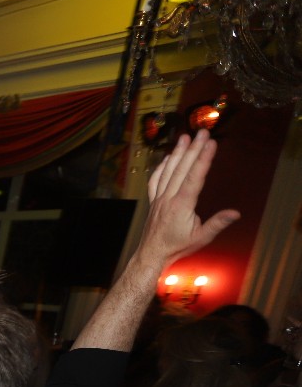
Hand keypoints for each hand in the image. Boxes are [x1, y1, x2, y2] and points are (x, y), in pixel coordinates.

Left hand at [137, 130, 239, 268]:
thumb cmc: (177, 247)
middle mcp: (168, 198)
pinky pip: (155, 180)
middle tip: (202, 132)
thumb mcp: (201, 238)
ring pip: (168, 171)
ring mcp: (159, 198)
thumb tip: (235, 213)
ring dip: (177, 153)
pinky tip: (167, 158)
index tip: (211, 143)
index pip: (194, 177)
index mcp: (182, 205)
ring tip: (185, 137)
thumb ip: (217, 223)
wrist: (151, 254)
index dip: (203, 159)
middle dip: (193, 149)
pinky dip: (161, 167)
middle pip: (182, 169)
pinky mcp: (153, 201)